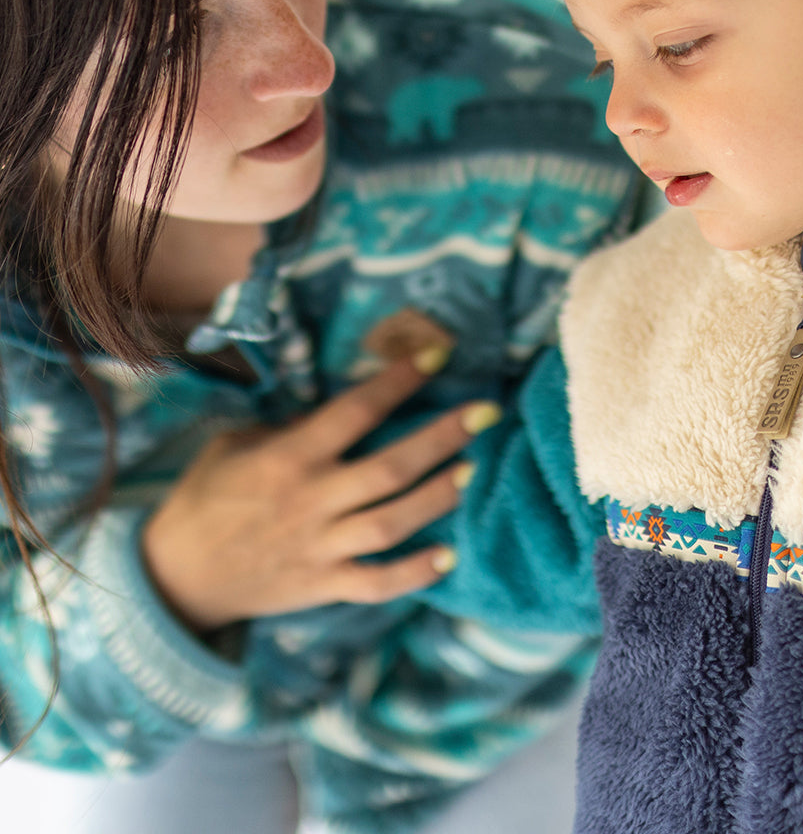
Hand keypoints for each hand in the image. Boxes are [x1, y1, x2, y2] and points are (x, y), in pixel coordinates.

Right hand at [141, 353, 496, 631]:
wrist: (175, 576)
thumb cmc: (207, 496)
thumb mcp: (234, 444)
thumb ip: (289, 427)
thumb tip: (345, 405)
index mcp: (288, 459)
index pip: (355, 412)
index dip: (399, 381)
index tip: (439, 355)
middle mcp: (311, 502)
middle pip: (390, 468)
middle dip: (443, 438)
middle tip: (488, 412)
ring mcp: (320, 548)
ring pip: (392, 523)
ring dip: (439, 497)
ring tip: (474, 470)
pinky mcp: (324, 586)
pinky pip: (377, 584)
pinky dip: (414, 574)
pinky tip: (450, 556)